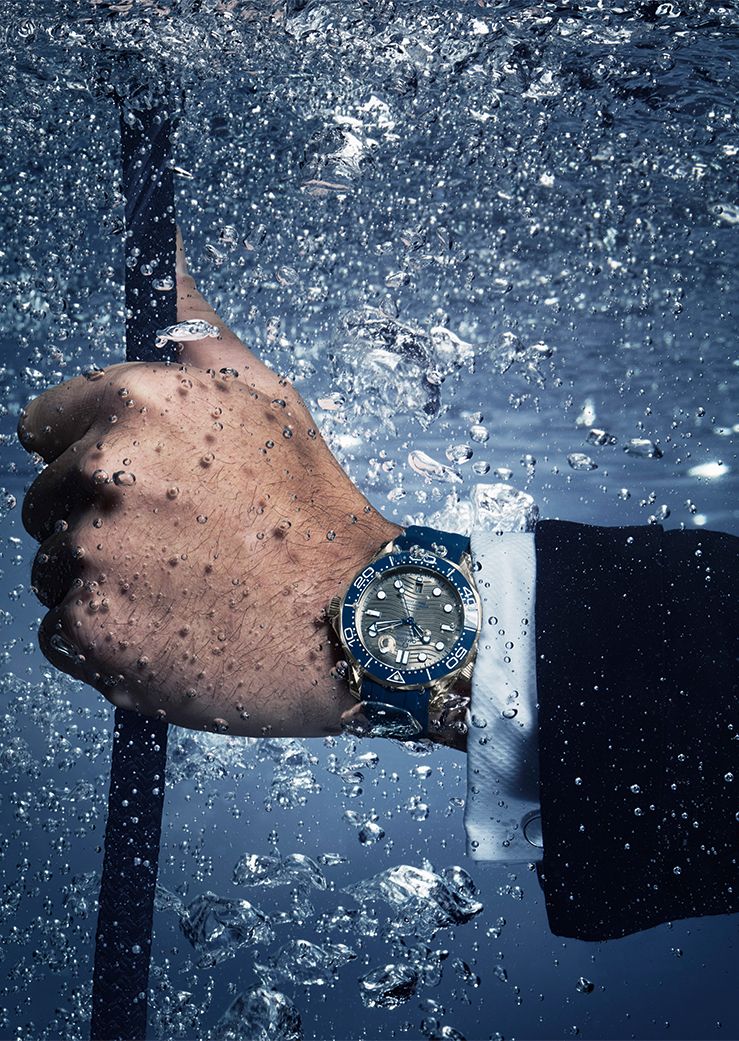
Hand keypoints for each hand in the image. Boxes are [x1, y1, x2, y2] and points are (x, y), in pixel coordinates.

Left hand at [17, 229, 400, 737]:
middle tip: (179, 542)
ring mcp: (90, 554)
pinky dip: (108, 635)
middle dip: (99, 517)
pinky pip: (65, 629)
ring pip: (56, 564)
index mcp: (138, 402)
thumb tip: (162, 244)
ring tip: (185, 587)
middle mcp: (102, 470)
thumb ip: (193, 324)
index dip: (91, 452)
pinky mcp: (87, 628)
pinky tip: (173, 629)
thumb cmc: (312, 508)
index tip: (141, 481)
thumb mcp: (265, 396)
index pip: (47, 423)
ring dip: (104, 579)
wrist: (352, 621)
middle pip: (48, 498)